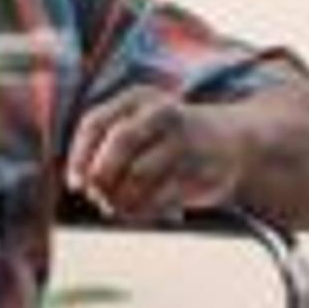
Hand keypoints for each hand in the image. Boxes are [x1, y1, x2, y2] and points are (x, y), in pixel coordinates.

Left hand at [66, 87, 243, 222]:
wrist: (233, 144)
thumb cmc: (167, 140)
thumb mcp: (138, 126)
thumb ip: (104, 146)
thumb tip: (82, 184)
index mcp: (139, 97)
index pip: (96, 122)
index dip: (79, 157)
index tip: (75, 185)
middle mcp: (164, 112)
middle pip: (121, 141)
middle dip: (102, 175)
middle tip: (97, 196)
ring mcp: (186, 140)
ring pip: (139, 174)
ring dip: (120, 198)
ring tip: (117, 206)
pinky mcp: (201, 171)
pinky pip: (160, 197)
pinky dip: (142, 211)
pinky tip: (140, 210)